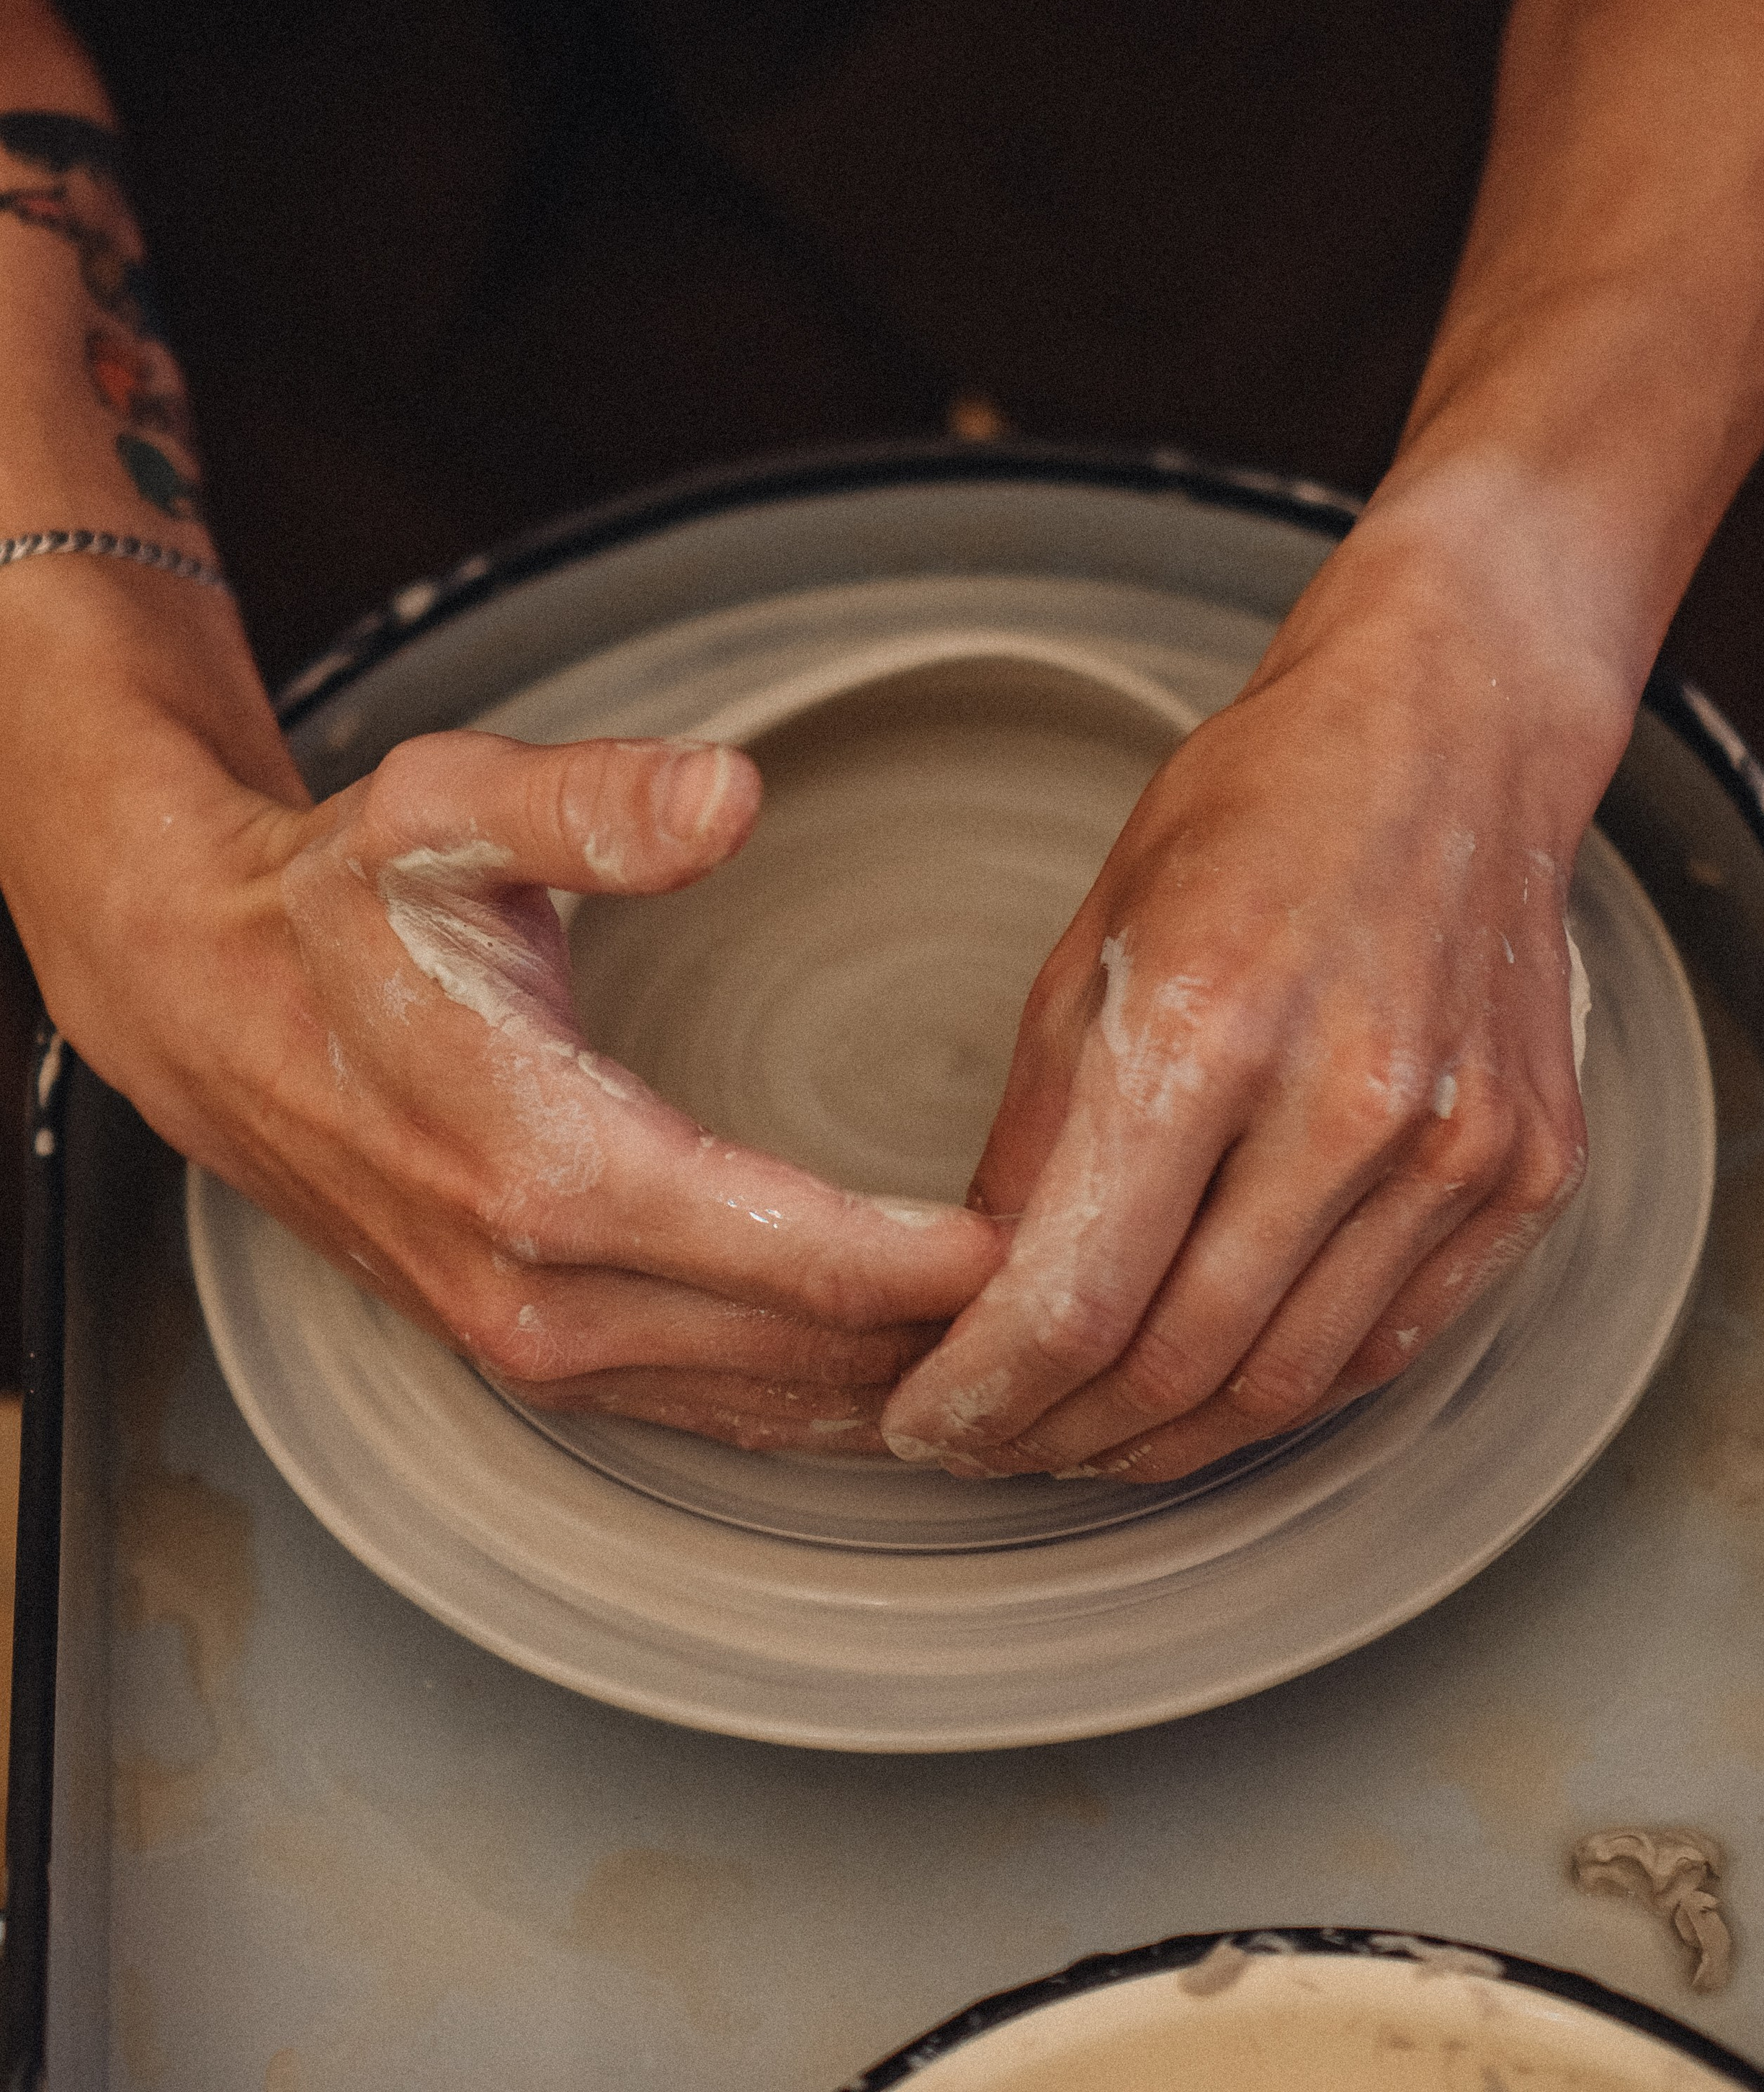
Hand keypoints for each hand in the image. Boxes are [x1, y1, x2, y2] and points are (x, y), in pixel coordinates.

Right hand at [6, 578, 1002, 1451]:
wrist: (211, 1006)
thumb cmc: (339, 903)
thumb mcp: (447, 810)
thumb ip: (594, 802)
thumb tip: (731, 796)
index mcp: (548, 1166)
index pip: (802, 1259)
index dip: (946, 1264)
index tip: (1068, 1235)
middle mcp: (545, 1293)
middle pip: (809, 1360)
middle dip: (959, 1344)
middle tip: (1108, 1298)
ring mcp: (535, 1345)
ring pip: (770, 1410)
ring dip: (904, 1391)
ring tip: (1047, 1353)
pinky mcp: (534, 1356)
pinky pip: (713, 1412)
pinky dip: (823, 1405)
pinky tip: (914, 1377)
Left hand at [881, 514, 1617, 1479]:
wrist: (1455, 733)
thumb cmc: (1261, 809)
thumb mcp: (1094, 937)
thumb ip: (1039, 1131)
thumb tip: (978, 1292)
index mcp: (1208, 1021)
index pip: (1078, 1293)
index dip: (986, 1391)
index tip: (928, 1421)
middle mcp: (1349, 1097)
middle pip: (1178, 1363)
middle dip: (1058, 1435)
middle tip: (991, 1446)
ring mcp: (1457, 1147)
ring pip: (1286, 1382)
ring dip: (1165, 1441)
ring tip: (1084, 1440)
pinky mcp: (1528, 1172)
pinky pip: (1388, 1342)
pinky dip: (1285, 1389)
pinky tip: (1209, 1389)